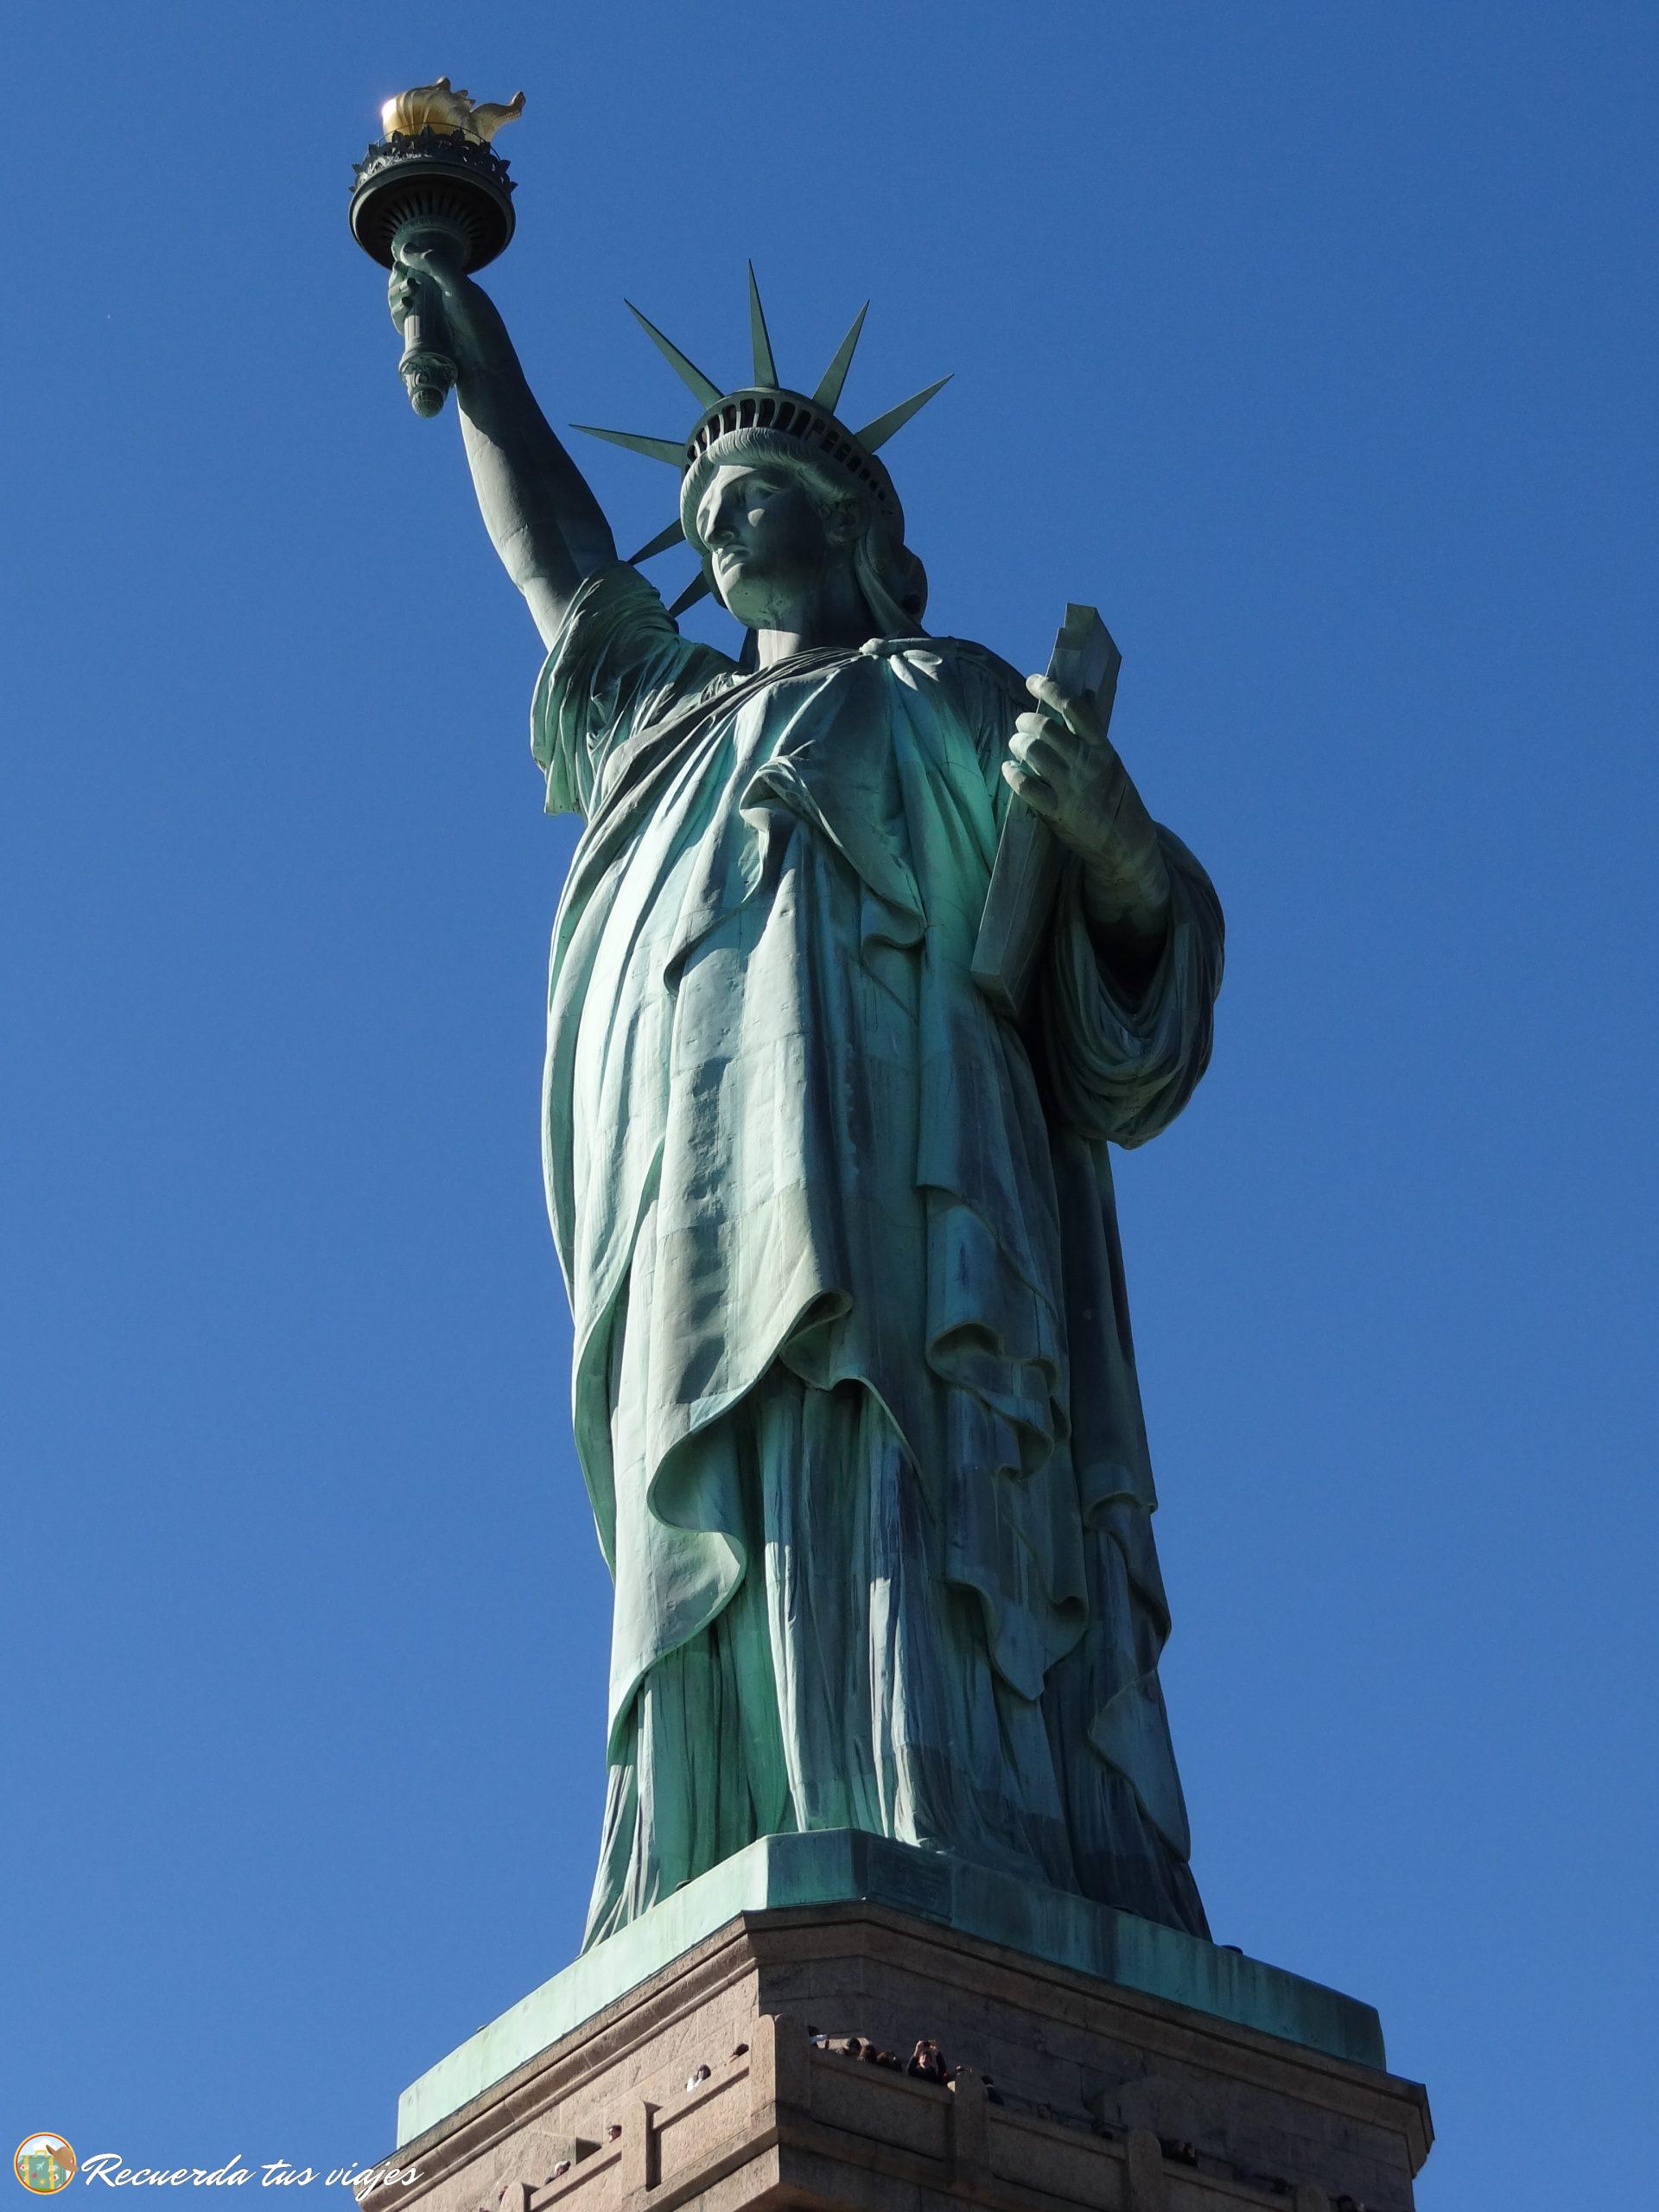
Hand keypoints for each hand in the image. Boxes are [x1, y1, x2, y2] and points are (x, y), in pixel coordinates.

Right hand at [385, 239, 498, 379]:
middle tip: (405, 283)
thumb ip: (435, 263)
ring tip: (405, 298)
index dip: (407, 265)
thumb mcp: (458, 286)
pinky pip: (403, 323)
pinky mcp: (423, 339)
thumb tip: (405, 250)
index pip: (420, 268)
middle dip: (399, 281)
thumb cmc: (476, 322)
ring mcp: (430, 320)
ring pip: (403, 303)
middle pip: (407, 284)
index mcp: (450, 284)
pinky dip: (398, 314)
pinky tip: (402, 309)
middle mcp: (439, 301)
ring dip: (396, 296)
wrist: (482, 362)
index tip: (400, 265)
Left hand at [1006, 674, 1171, 952]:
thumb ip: (1093, 737)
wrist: (1126, 846)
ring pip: (1032, 751)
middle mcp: (1086, 764)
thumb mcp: (1113, 764)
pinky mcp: (1057, 812)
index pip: (1073, 708)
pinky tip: (1009, 769)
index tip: (1033, 680)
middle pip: (1045, 728)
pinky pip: (1025, 786)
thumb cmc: (1118, 801)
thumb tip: (1080, 699)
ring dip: (1018, 744)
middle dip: (1026, 721)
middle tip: (1021, 724)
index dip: (1049, 689)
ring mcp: (1071, 788)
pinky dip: (1012, 773)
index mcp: (1103, 749)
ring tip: (1017, 745)